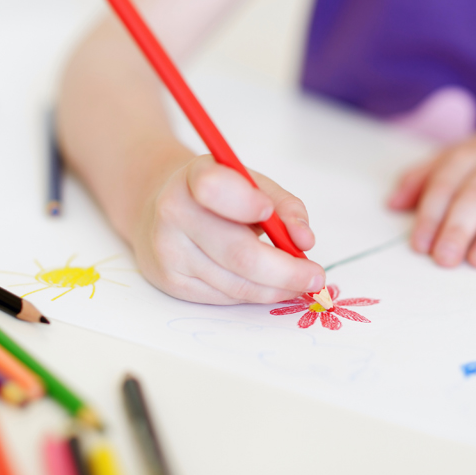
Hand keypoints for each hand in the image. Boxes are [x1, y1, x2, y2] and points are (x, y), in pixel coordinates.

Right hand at [132, 155, 325, 303]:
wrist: (160, 207)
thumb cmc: (218, 195)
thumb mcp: (251, 184)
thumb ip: (284, 206)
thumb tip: (305, 241)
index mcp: (195, 177)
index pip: (216, 189)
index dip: (246, 203)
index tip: (271, 214)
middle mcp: (173, 212)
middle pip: (237, 253)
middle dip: (285, 271)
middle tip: (315, 277)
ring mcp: (167, 250)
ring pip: (235, 284)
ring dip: (275, 289)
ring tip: (297, 283)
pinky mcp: (170, 281)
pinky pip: (224, 297)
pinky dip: (254, 294)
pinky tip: (266, 285)